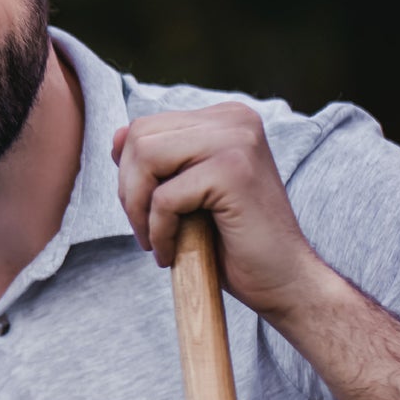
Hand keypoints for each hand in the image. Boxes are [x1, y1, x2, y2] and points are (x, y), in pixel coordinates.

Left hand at [112, 102, 328, 322]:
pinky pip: (163, 198)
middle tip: (146, 230)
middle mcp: (234, 119)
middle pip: (140, 138)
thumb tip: (117, 135)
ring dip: (138, 210)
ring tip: (156, 242)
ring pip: (146, 159)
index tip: (145, 212)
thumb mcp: (185, 193)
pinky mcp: (233, 172)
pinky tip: (171, 254)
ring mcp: (237, 140)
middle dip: (128, 191)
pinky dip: (158, 232)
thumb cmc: (232, 243)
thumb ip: (156, 163)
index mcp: (225, 118)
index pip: (145, 127)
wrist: (283, 281)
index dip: (130, 175)